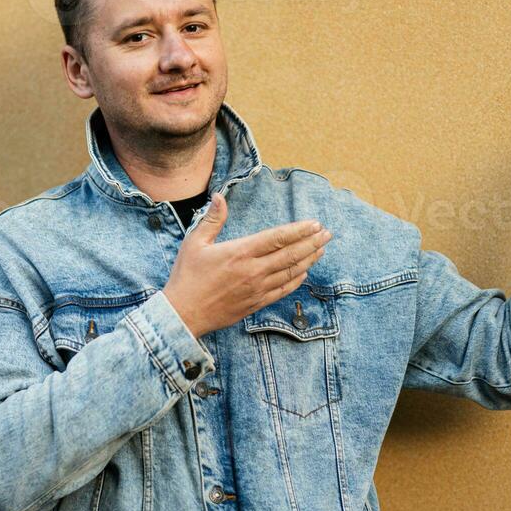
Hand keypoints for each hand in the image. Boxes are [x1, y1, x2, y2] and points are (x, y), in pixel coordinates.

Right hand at [162, 192, 331, 339]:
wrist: (183, 314)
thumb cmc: (187, 276)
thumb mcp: (194, 243)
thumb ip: (212, 219)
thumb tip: (220, 196)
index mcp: (240, 252)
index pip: (277, 238)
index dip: (298, 230)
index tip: (314, 224)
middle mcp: (253, 271)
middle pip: (290, 254)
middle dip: (312, 243)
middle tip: (327, 233)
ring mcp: (257, 289)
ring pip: (290, 273)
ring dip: (309, 260)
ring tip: (322, 249)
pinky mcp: (256, 303)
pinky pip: (283, 291)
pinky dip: (296, 281)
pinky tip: (304, 272)